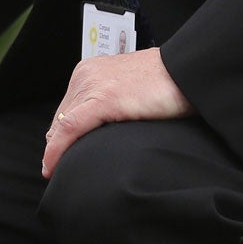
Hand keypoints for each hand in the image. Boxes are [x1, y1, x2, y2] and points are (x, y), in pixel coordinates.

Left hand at [40, 47, 192, 176]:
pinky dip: (57, 150)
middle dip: (59, 145)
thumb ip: (112, 105)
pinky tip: (52, 167)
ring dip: (57, 151)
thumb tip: (102, 132)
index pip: (67, 110)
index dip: (60, 137)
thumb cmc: (170, 85)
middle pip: (61, 118)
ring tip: (54, 172)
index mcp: (91, 71)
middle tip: (56, 169)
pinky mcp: (104, 98)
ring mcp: (94, 85)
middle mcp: (87, 75)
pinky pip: (71, 128)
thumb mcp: (131, 92)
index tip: (56, 158)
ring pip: (62, 125)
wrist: (190, 72)